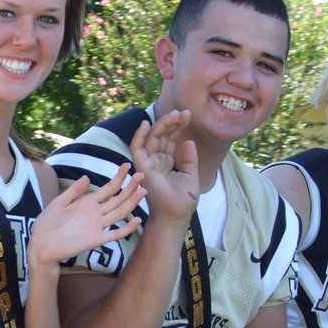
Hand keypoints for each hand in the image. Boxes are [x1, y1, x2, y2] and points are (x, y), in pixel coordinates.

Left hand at [28, 163, 145, 268]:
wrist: (41, 245)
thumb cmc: (47, 224)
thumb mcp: (59, 202)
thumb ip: (74, 191)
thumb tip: (87, 177)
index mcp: (87, 202)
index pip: (108, 188)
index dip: (118, 177)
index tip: (127, 165)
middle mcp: (95, 213)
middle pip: (117, 199)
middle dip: (129, 187)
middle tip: (141, 175)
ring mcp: (97, 226)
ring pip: (119, 213)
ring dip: (131, 203)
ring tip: (142, 191)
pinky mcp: (96, 240)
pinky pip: (114, 234)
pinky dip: (126, 228)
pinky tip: (137, 219)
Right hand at [130, 110, 198, 226]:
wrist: (177, 215)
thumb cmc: (183, 201)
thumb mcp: (191, 175)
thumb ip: (189, 159)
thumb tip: (188, 141)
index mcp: (165, 163)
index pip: (169, 139)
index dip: (177, 127)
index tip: (188, 116)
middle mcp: (155, 162)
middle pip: (161, 136)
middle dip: (172, 123)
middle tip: (184, 112)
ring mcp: (148, 164)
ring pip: (151, 138)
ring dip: (162, 124)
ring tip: (176, 114)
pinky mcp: (142, 168)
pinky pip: (136, 149)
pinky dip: (139, 136)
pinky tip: (146, 123)